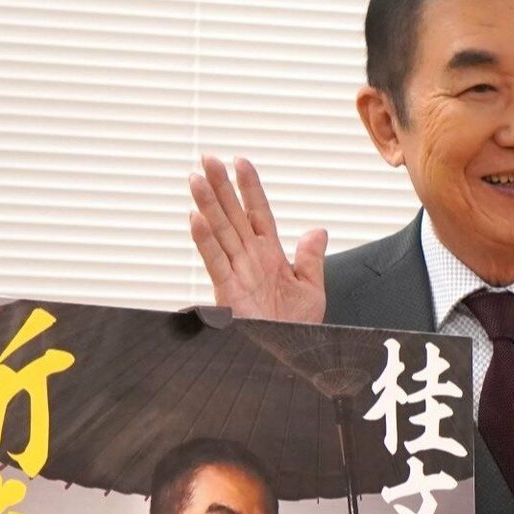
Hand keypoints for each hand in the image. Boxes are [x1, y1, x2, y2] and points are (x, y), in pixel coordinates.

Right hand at [187, 154, 326, 322]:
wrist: (290, 355)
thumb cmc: (297, 329)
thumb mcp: (312, 288)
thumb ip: (310, 258)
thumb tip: (317, 230)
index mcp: (270, 254)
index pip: (258, 212)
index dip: (249, 187)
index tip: (240, 161)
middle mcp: (250, 259)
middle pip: (233, 215)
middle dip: (221, 186)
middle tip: (207, 158)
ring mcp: (237, 273)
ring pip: (220, 232)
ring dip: (208, 205)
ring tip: (196, 179)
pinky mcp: (228, 292)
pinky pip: (215, 262)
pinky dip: (205, 241)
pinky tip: (196, 218)